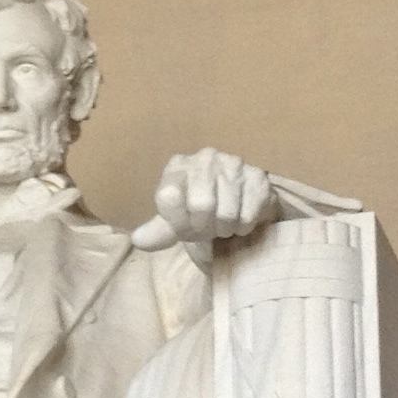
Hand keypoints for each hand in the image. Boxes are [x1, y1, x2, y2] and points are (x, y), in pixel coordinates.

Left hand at [135, 149, 282, 254]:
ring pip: (226, 214)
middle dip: (205, 227)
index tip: (185, 225)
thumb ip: (157, 232)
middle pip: (201, 205)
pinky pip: (248, 215)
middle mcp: (205, 157)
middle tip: (208, 227)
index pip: (168, 197)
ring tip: (224, 223)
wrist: (238, 207)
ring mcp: (233, 163)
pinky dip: (243, 227)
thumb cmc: (199, 214)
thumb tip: (138, 240)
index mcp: (177, 166)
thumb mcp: (175, 223)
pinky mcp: (258, 177)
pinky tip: (240, 218)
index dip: (178, 221)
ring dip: (225, 229)